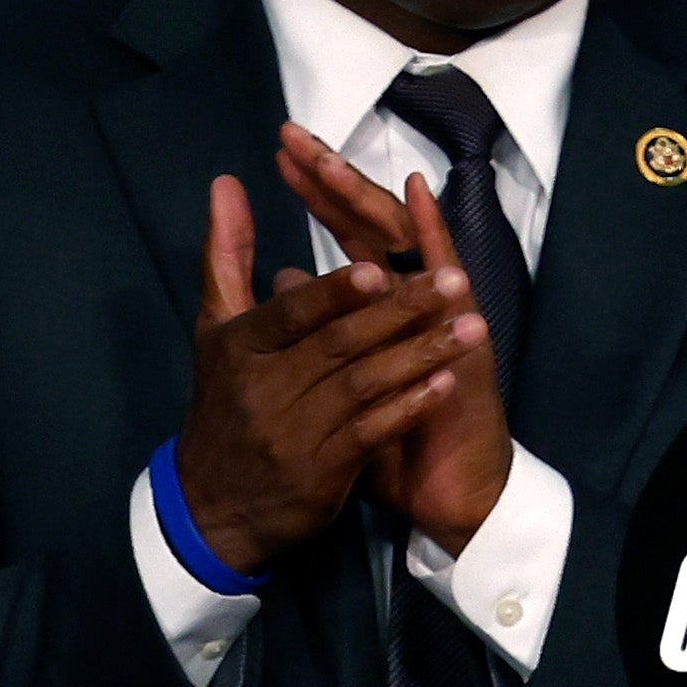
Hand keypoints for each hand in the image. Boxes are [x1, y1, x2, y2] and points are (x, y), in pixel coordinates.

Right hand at [171, 174, 485, 579]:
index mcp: (242, 346)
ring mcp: (295, 433)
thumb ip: (226, 255)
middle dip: (401, 312)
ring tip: (472, 329)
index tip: (378, 268)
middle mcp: (266, 388)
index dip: (334, 293)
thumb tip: (226, 181)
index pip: (292, 311)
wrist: (214, 504)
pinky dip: (408, 407)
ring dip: (420, 355)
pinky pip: (371, 434)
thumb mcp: (216, 330)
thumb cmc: (225, 403)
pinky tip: (445, 384)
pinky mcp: (321, 473)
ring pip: (364, 386)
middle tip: (454, 283)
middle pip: (339, 344)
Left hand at [275, 129, 511, 557]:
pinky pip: (446, 274)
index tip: (279, 153)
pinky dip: (434, 231)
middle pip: (367, 220)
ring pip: (399, 238)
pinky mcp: (458, 330)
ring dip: (364, 194)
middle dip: (331, 177)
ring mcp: (435, 311)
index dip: (314, 192)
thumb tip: (282, 281)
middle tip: (293, 133)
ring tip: (328, 157)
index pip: (344, 231)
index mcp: (378, 305)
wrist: (443, 490)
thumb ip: (314, 329)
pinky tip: (417, 191)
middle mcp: (407, 297)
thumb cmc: (394, 440)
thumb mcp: (337, 381)